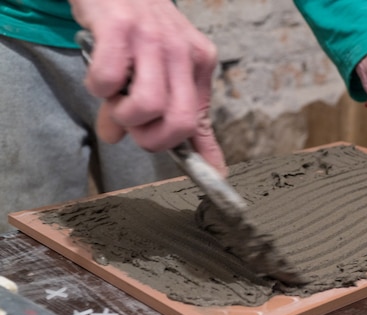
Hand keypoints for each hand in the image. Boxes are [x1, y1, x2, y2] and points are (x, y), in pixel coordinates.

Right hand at [69, 0, 226, 174]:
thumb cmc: (143, 31)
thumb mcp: (171, 67)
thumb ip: (182, 114)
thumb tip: (200, 162)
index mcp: (199, 64)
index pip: (199, 121)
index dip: (195, 153)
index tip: (212, 177)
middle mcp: (182, 52)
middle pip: (178, 122)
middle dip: (151, 139)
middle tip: (135, 127)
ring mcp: (152, 39)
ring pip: (146, 106)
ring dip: (123, 115)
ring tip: (116, 97)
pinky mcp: (119, 29)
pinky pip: (107, 81)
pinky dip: (97, 88)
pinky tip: (100, 75)